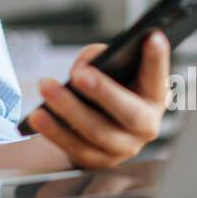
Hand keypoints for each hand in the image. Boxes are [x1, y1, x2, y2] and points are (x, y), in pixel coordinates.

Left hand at [24, 31, 170, 169]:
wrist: (95, 126)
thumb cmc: (107, 88)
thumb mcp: (110, 69)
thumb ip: (100, 59)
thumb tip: (83, 67)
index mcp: (154, 98)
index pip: (158, 77)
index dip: (157, 59)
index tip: (152, 36)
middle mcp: (145, 127)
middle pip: (129, 113)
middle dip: (103, 92)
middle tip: (80, 74)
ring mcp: (123, 148)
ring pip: (97, 132)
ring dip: (69, 109)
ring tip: (46, 87)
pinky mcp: (98, 161)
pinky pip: (75, 147)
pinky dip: (54, 131)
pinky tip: (37, 116)